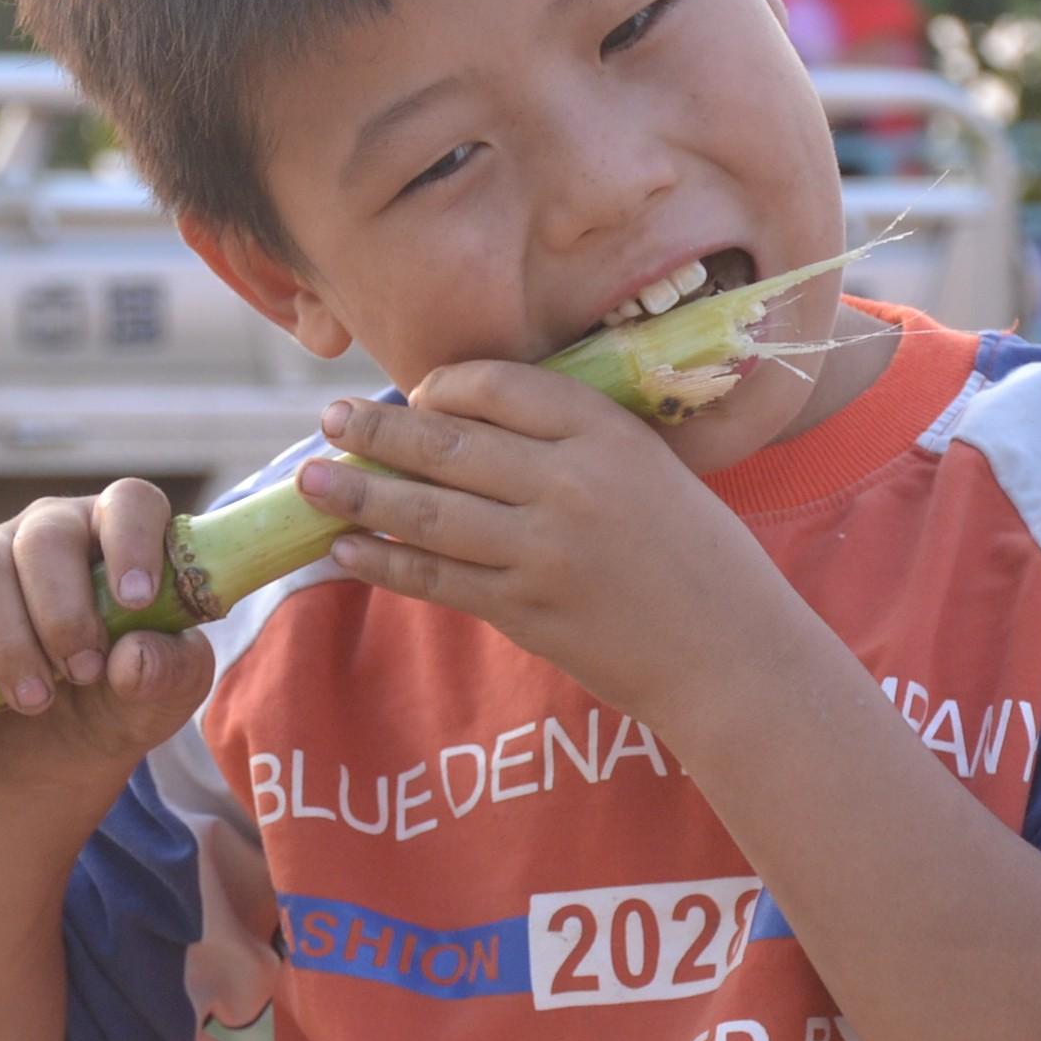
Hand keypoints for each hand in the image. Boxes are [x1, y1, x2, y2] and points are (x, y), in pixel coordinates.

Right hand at [0, 481, 214, 788]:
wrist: (55, 753)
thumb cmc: (119, 702)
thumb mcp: (163, 698)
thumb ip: (169, 672)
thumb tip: (133, 656)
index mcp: (119, 539)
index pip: (128, 503)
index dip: (132, 540)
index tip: (135, 599)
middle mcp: (53, 532)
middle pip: (47, 538)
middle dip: (63, 613)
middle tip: (82, 673)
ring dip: (10, 639)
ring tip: (35, 698)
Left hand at [300, 364, 794, 720]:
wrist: (731, 653)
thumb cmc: (696, 557)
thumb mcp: (652, 471)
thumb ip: (575, 443)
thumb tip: (468, 425)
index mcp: (607, 434)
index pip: (500, 387)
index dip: (445, 387)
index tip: (417, 396)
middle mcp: (571, 484)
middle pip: (449, 444)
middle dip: (378, 431)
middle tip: (328, 419)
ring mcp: (543, 551)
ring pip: (428, 512)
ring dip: (359, 493)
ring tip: (308, 480)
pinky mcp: (526, 610)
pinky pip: (436, 578)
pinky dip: (384, 561)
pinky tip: (345, 548)